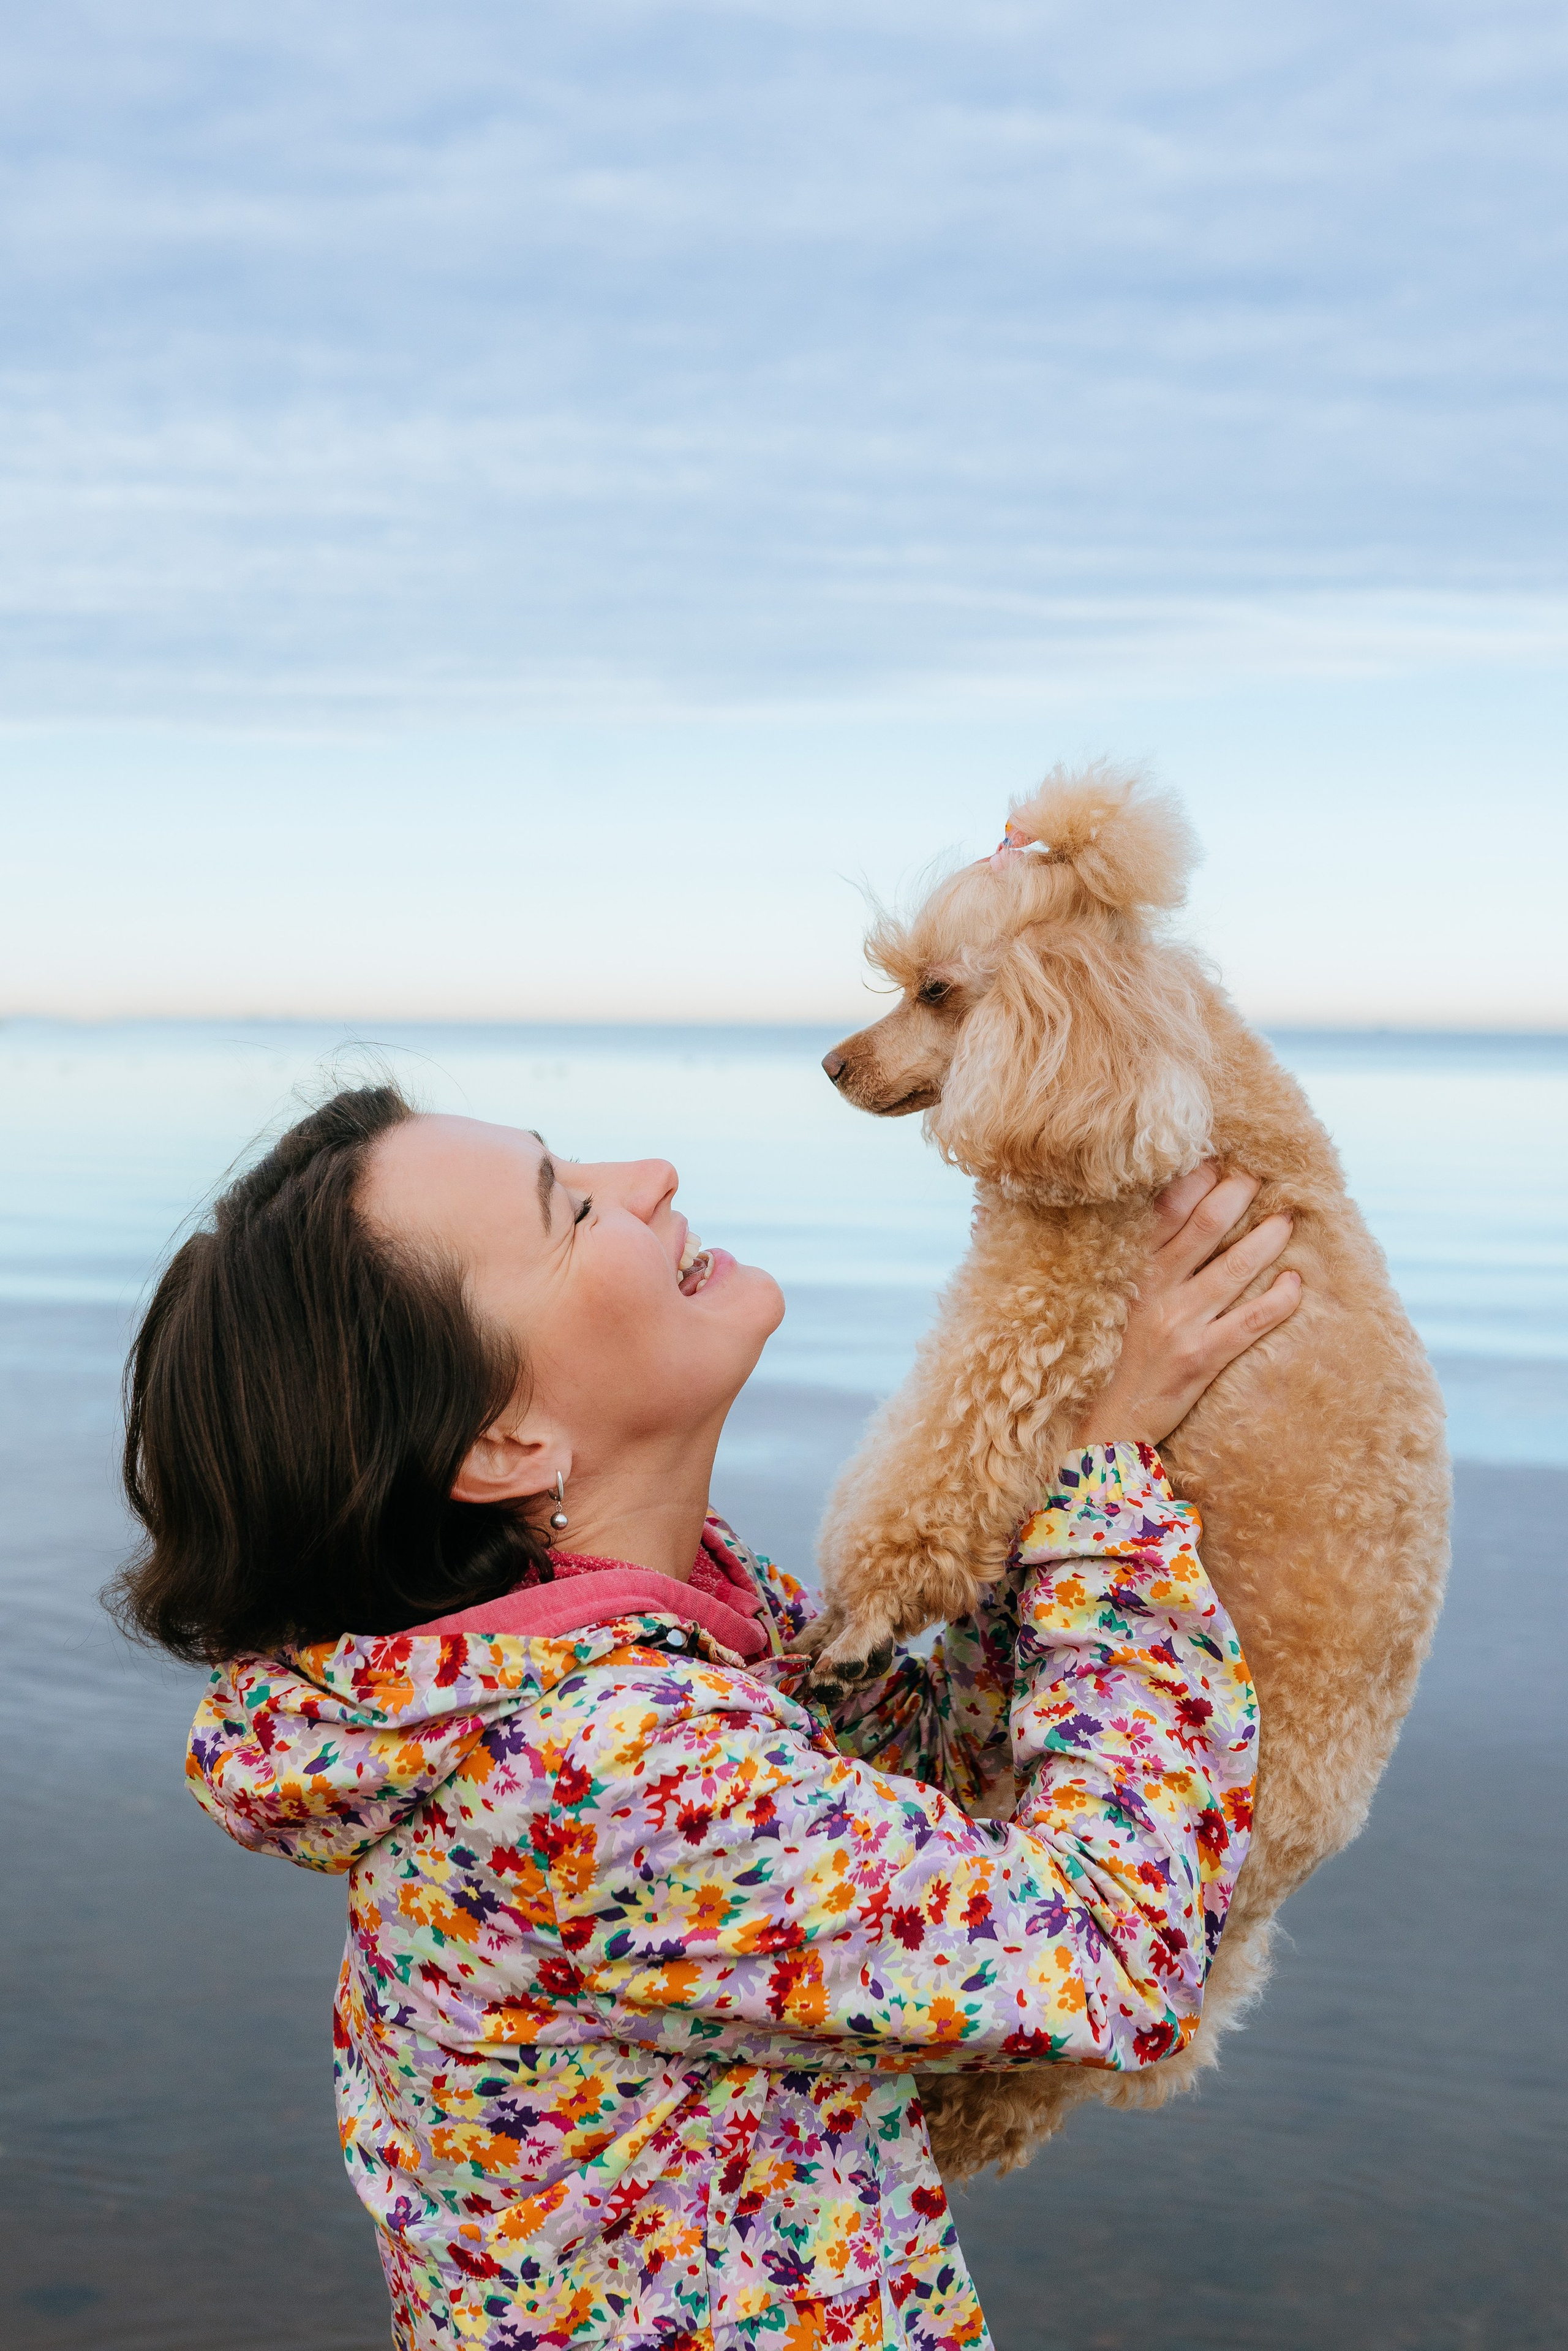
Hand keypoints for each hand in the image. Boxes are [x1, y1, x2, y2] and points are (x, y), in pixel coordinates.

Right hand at [1071, 1167, 1301, 1449]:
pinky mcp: (1199, 1359)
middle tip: (1263, 1178)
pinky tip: (1295, 1285)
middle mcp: (1153, 1289)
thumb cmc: (1108, 1360)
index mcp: (1129, 1270)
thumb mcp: (1110, 1302)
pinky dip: (1277, 1301)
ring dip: (1267, 1239)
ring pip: (1234, 1268)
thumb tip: (1168, 1221)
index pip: (1167, 1209)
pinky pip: (1248, 1323)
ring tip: (1288, 1220)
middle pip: (1206, 1226)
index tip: (1222, 1160)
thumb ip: (1137, 1264)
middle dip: (1240, 1194)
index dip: (1198, 1179)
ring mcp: (1178, 1323)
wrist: (1102, 1426)